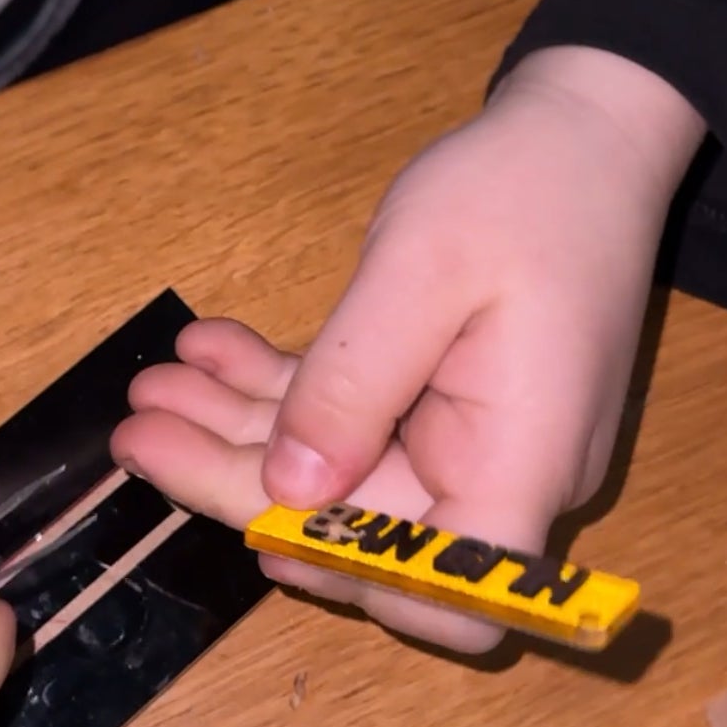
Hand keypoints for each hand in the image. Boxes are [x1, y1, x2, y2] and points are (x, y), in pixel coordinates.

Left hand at [116, 48, 702, 649]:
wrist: (587, 129)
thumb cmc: (523, 188)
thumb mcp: (422, 269)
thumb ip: (353, 383)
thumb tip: (290, 488)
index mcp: (525, 459)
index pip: (454, 597)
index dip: (354, 578)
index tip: (256, 529)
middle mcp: (506, 472)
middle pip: (367, 527)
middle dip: (246, 482)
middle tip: (139, 431)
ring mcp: (475, 440)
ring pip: (343, 472)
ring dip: (245, 430)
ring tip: (156, 386)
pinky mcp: (445, 404)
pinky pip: (354, 420)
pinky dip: (284, 391)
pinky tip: (214, 352)